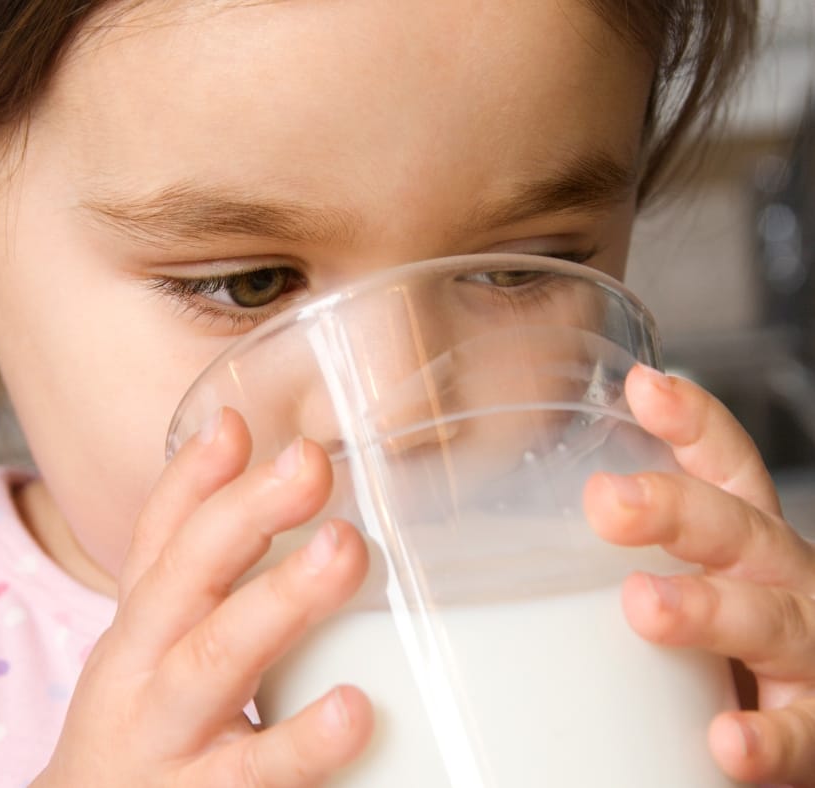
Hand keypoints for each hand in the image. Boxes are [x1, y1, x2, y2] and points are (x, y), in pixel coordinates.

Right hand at [33, 408, 372, 785]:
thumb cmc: (146, 725)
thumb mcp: (157, 645)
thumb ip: (203, 569)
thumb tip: (248, 465)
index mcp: (142, 626)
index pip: (157, 536)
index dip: (193, 477)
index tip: (236, 423)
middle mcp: (142, 670)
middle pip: (182, 578)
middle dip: (247, 514)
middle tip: (311, 464)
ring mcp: (165, 741)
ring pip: (214, 661)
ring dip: (279, 599)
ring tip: (343, 550)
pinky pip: (254, 776)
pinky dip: (301, 742)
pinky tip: (352, 710)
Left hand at [583, 364, 814, 786]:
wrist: (790, 720)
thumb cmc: (716, 645)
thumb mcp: (676, 581)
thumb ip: (610, 559)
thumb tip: (474, 545)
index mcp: (741, 540)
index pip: (725, 466)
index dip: (693, 422)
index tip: (643, 387)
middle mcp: (779, 580)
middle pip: (738, 527)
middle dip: (676, 509)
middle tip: (609, 501)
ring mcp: (804, 648)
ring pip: (767, 618)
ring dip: (708, 609)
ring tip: (646, 606)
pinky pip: (800, 731)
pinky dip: (769, 738)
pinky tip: (728, 739)